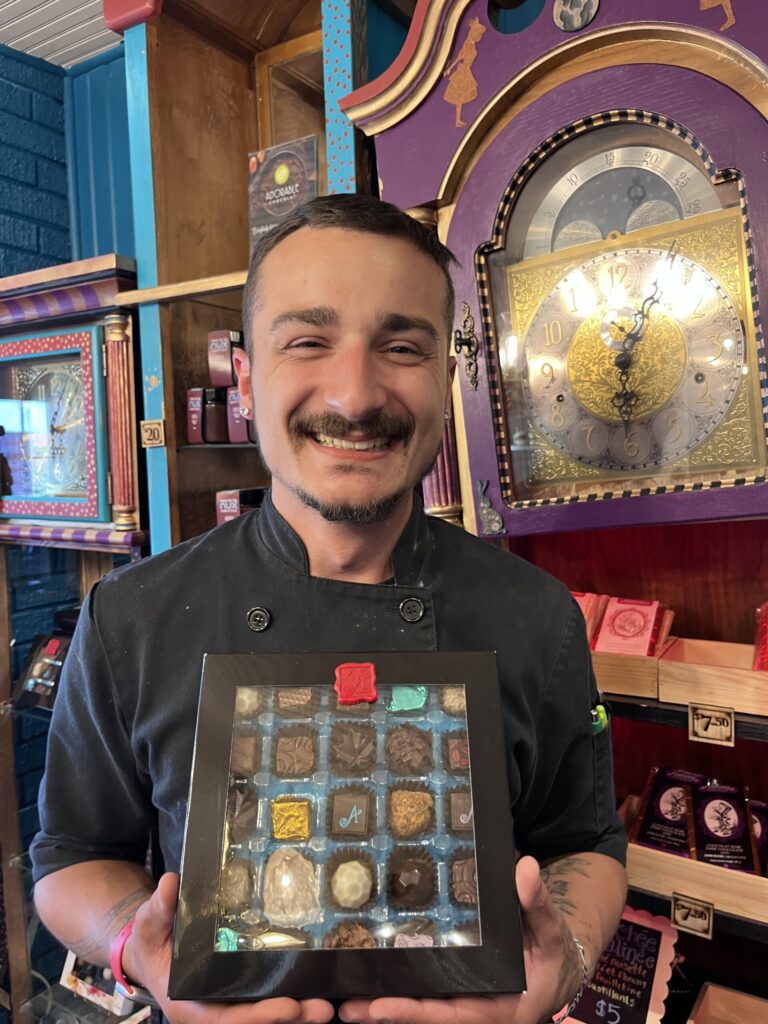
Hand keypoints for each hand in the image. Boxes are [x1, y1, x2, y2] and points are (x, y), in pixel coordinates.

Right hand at [123, 873, 334, 1023]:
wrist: (155, 949)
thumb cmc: (153, 939)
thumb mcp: (151, 924)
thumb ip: (159, 909)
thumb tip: (170, 885)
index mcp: (190, 1006)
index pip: (228, 1018)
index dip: (259, 1016)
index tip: (288, 1006)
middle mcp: (212, 1010)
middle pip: (254, 1022)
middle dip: (289, 1018)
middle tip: (322, 1008)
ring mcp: (229, 1003)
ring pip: (265, 1014)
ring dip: (296, 1014)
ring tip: (327, 1005)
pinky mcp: (241, 992)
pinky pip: (266, 1000)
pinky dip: (290, 997)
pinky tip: (317, 988)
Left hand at [338, 856, 582, 1023]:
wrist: (555, 965)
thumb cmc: (553, 952)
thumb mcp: (551, 929)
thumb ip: (538, 903)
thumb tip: (526, 868)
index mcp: (499, 1010)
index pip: (452, 1015)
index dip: (417, 1013)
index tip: (382, 1006)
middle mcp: (475, 1010)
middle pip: (427, 1017)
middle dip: (387, 1012)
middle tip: (348, 1006)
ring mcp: (462, 1002)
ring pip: (421, 1007)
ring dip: (384, 1004)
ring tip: (344, 999)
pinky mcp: (453, 990)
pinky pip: (424, 992)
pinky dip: (398, 987)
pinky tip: (366, 977)